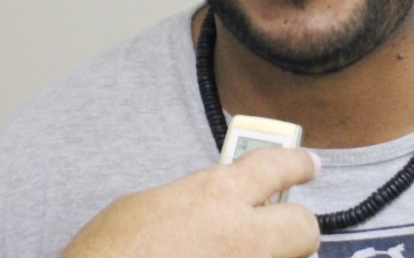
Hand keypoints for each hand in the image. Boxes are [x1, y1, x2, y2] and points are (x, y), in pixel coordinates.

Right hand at [61, 147, 320, 257]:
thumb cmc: (104, 255)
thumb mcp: (145, 207)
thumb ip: (192, 201)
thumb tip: (211, 208)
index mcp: (215, 195)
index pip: (276, 166)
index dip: (297, 163)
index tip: (309, 165)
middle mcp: (242, 236)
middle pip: (304, 227)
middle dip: (297, 227)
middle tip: (280, 229)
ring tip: (234, 254)